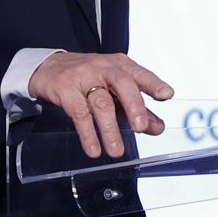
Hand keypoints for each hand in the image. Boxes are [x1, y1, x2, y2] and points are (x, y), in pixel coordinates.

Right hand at [28, 52, 173, 158]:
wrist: (50, 68)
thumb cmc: (89, 77)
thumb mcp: (114, 88)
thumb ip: (136, 108)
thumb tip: (157, 127)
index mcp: (120, 65)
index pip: (140, 74)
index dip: (154, 84)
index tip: (166, 95)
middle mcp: (104, 68)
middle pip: (122, 83)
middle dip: (134, 106)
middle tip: (141, 127)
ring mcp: (84, 78)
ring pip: (101, 103)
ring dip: (110, 129)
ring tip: (117, 151)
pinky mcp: (66, 90)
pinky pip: (79, 114)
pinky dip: (88, 134)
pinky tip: (94, 149)